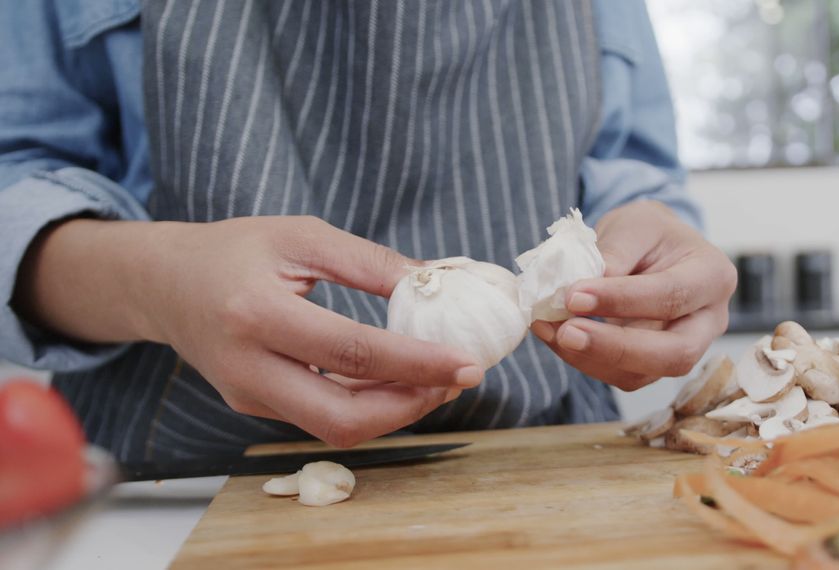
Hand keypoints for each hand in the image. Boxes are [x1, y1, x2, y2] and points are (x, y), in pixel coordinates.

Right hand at [14, 216, 479, 446]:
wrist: (164, 283)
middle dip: (412, 405)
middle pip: (343, 417)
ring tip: (438, 377)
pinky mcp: (255, 407)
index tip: (468, 362)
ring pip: (335, 427)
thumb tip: (437, 284)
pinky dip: (369, 405)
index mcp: (256, 313)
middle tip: (458, 378)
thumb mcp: (303, 235)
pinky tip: (400, 379)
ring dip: (396, 410)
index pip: (352, 352)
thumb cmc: (236, 250)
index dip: (416, 363)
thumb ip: (370, 262)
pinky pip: (322, 418)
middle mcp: (248, 367)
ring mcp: (248, 396)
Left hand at [530, 201, 735, 390]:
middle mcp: (708, 321)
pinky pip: (621, 375)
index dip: (622, 300)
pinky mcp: (653, 365)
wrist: (652, 249)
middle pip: (674, 353)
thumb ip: (614, 252)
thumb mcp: (635, 224)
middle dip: (615, 348)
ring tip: (549, 328)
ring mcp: (684, 349)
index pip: (671, 296)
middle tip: (566, 332)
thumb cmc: (650, 233)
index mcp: (712, 276)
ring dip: (589, 357)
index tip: (573, 295)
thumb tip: (581, 288)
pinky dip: (583, 359)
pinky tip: (554, 335)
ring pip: (642, 373)